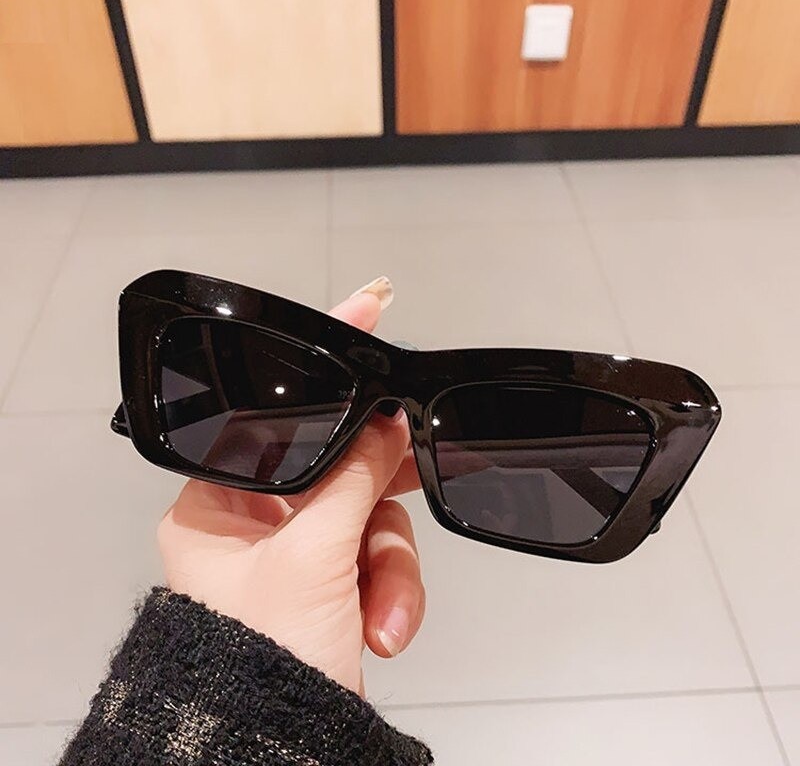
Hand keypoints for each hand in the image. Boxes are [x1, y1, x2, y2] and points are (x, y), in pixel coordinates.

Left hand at [157, 280, 425, 694]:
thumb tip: (385, 423)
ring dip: (389, 566)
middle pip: (341, 466)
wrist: (287, 751)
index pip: (277, 410)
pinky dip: (393, 592)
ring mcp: (301, 554)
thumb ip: (353, 480)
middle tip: (417, 465)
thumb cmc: (260, 669)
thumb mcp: (312, 560)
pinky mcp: (336, 584)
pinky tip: (381, 627)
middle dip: (380, 492)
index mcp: (223, 505)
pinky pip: (381, 558)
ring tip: (378, 611)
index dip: (327, 363)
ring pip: (372, 516)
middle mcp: (259, 523)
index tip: (368, 309)